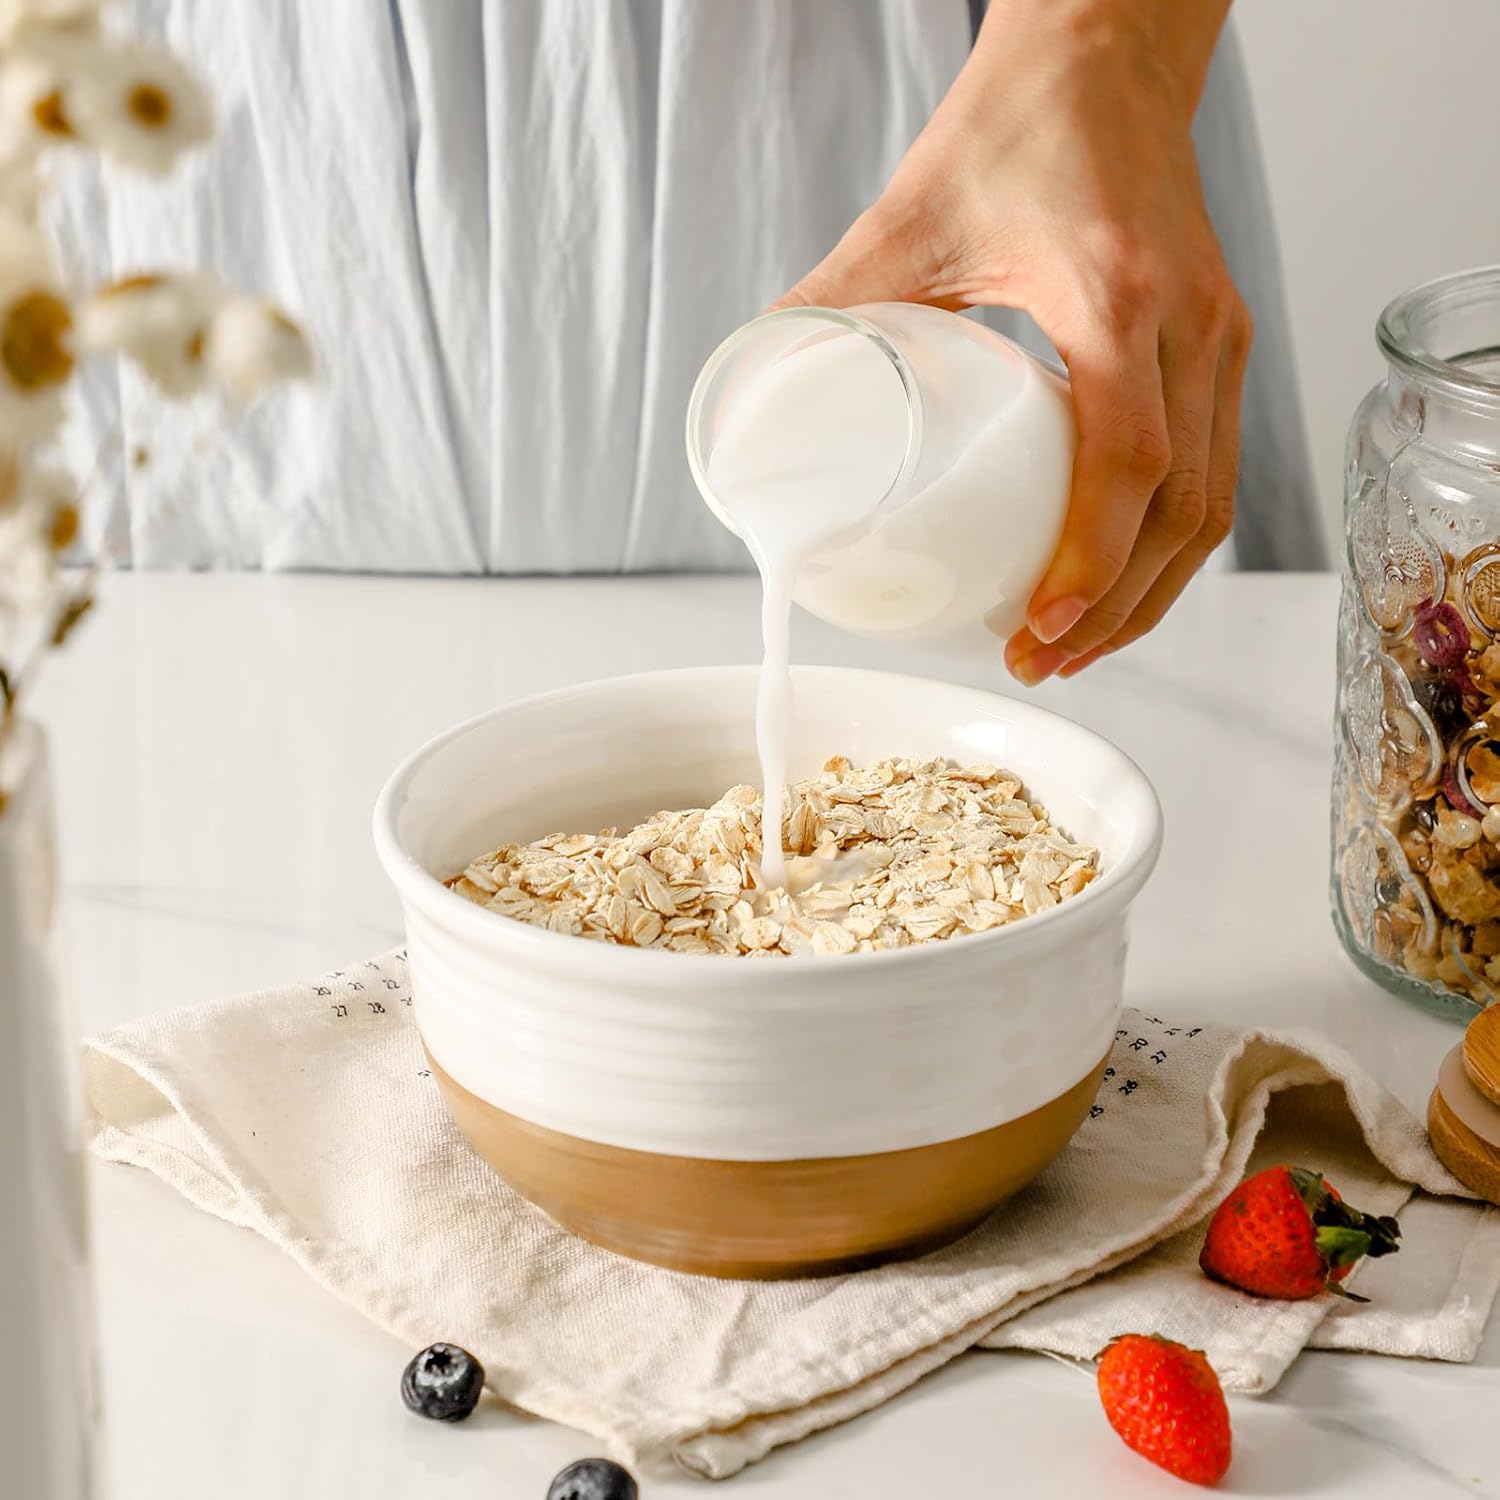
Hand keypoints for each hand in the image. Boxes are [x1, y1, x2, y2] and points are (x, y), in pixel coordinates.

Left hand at [772, 0, 1247, 681]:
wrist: (1105, 51)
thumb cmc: (1013, 126)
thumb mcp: (904, 221)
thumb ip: (828, 308)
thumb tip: (758, 400)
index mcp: (1119, 298)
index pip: (1130, 462)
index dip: (1090, 563)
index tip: (1038, 629)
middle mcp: (1194, 325)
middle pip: (1185, 510)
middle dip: (1117, 609)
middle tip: (1037, 661)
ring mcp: (1222, 336)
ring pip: (1215, 503)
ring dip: (1150, 593)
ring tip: (1075, 646)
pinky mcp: (1224, 343)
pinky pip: (1219, 469)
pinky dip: (1170, 544)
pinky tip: (1120, 582)